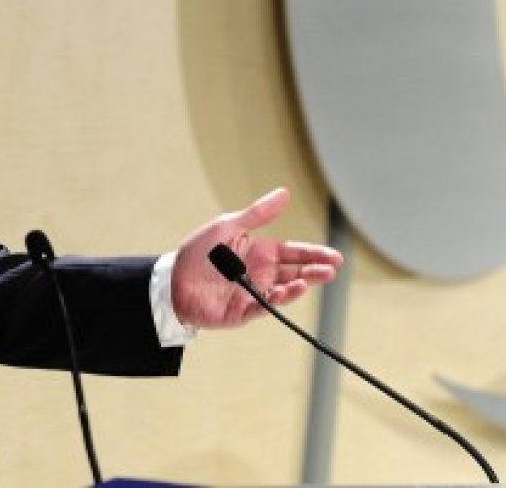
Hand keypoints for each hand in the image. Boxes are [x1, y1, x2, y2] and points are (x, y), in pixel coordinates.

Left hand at [169, 187, 343, 329]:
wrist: (171, 280)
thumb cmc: (198, 252)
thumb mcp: (228, 226)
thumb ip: (257, 214)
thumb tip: (284, 193)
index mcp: (260, 253)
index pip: (293, 253)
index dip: (314, 254)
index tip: (334, 257)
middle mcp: (261, 274)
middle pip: (294, 272)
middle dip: (315, 271)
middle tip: (333, 269)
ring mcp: (252, 293)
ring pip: (283, 290)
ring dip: (301, 285)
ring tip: (316, 278)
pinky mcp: (241, 311)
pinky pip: (263, 306)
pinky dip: (278, 299)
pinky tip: (291, 289)